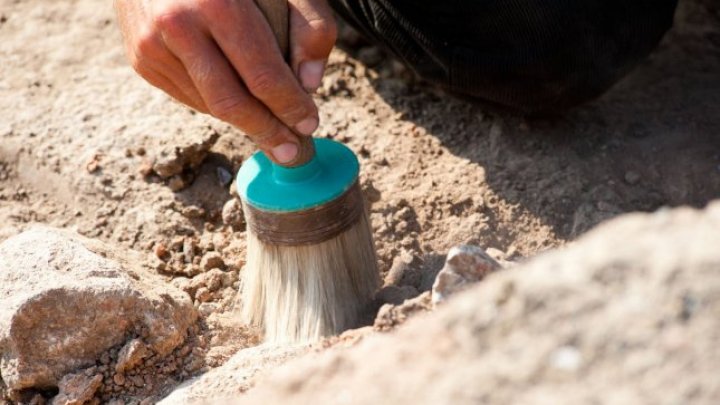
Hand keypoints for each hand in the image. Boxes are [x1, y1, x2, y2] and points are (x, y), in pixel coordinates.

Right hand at [114, 0, 336, 163]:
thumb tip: (311, 83)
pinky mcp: (140, 56)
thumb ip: (310, 22)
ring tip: (272, 124)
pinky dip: (217, 103)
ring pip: (209, 105)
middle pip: (230, 102)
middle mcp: (177, 25)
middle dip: (267, 132)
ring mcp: (151, 44)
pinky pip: (189, 96)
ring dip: (244, 120)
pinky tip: (237, 95)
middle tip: (291, 152)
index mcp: (217, 3)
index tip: (310, 124)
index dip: (290, 106)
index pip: (262, 75)